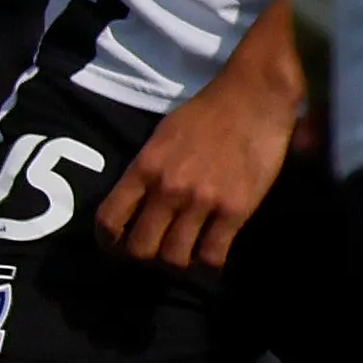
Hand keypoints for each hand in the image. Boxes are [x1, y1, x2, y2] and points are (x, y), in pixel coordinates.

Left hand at [101, 32, 302, 273]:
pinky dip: (208, 265)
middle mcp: (168, 188)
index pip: (109, 219)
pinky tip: (211, 258)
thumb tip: (138, 202)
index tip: (117, 248)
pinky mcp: (235, 210)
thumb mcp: (162, 136)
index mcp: (145, 167)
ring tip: (185, 256)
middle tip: (156, 254)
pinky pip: (212, 256)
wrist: (254, 97)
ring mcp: (202, 201)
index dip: (108, 243)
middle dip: (144, 258)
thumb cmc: (207, 112)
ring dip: (176, 265)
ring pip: (174, 258)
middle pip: (140, 248)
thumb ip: (147, 170)